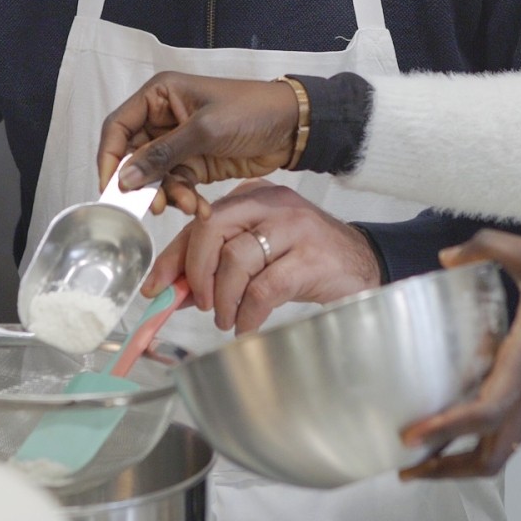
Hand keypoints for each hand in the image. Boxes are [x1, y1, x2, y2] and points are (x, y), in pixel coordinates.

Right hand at [98, 73, 302, 216]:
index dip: (110, 158)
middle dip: (143, 184)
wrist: (293, 126)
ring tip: (189, 206)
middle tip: (152, 205)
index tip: (111, 189)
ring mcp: (179, 143)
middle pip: (134, 156)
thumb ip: (161, 155)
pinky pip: (178, 185)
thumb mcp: (203, 130)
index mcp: (159, 95)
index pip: (118, 127)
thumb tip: (123, 179)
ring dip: (169, 194)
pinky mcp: (195, 164)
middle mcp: (163, 118)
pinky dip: (186, 199)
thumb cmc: (250, 111)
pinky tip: (202, 209)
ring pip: (156, 176)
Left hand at [146, 179, 380, 332]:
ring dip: (224, 299)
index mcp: (253, 196)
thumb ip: (218, 264)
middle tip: (198, 302)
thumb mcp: (260, 252)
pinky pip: (263, 289)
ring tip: (227, 318)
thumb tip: (175, 290)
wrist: (363, 264)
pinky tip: (247, 324)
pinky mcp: (310, 259)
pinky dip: (248, 313)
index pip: (200, 221)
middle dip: (195, 272)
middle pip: (211, 229)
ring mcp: (294, 228)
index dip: (173, 256)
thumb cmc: (307, 258)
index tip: (156, 286)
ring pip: (235, 260)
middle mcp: (272, 204)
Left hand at [400, 230, 520, 480]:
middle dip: (446, 468)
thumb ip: (492, 248)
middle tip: (407, 464)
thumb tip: (448, 257)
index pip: (484, 413)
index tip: (411, 435)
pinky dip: (483, 442)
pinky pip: (512, 433)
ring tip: (426, 458)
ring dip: (464, 462)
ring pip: (501, 452)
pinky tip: (463, 426)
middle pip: (489, 457)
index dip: (445, 428)